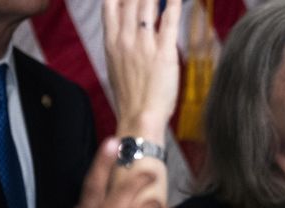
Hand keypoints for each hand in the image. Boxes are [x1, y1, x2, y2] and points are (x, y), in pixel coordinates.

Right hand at [102, 0, 180, 140]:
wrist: (139, 118)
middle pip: (131, 0)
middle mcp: (125, 39)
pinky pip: (169, 20)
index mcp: (111, 42)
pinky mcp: (164, 53)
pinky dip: (174, 4)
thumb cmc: (131, 97)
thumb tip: (131, 31)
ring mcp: (144, 45)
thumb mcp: (117, 66)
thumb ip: (122, 46)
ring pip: (148, 4)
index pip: (110, 5)